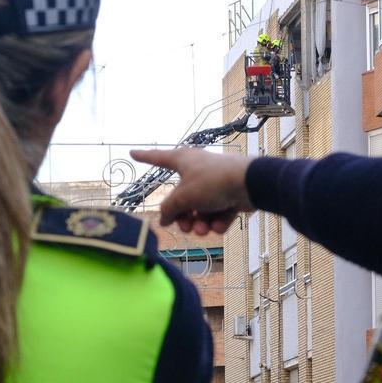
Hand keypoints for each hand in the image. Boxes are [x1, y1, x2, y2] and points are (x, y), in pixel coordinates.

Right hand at [130, 148, 254, 234]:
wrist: (249, 184)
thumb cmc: (212, 182)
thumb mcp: (183, 197)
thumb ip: (169, 209)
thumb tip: (163, 219)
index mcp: (183, 160)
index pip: (158, 158)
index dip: (144, 157)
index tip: (132, 152)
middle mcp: (197, 170)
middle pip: (181, 198)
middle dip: (183, 217)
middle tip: (186, 227)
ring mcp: (214, 183)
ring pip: (200, 209)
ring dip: (200, 223)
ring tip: (204, 230)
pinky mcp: (230, 195)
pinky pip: (217, 212)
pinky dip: (217, 221)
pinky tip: (219, 225)